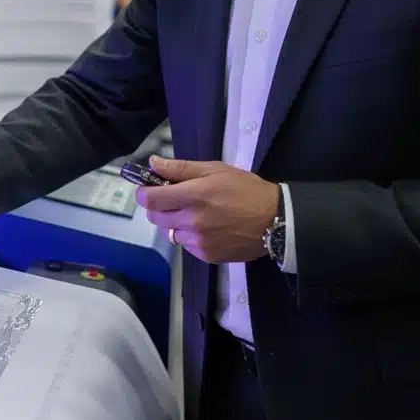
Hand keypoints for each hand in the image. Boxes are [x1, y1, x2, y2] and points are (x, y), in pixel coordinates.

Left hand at [135, 156, 278, 264]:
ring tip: (196, 214)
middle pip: (155, 217)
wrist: (275, 219)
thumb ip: (180, 168)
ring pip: (170, 233)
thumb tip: (152, 163)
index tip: (148, 189)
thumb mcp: (215, 170)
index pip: (150, 199)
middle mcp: (192, 221)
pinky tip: (207, 228)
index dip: (144, 193)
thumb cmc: (245, 189)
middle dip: (159, 207)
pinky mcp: (207, 256)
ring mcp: (199, 242)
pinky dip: (190, 237)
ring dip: (175, 223)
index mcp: (192, 196)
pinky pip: (187, 245)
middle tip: (174, 199)